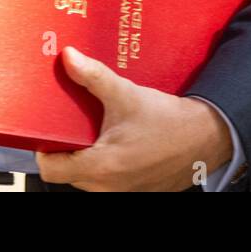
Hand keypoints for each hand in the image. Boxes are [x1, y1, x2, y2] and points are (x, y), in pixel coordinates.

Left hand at [34, 47, 232, 190]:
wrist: (205, 136)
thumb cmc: (167, 121)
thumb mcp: (126, 94)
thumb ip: (93, 76)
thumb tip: (69, 58)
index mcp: (100, 167)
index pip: (50, 170)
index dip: (45, 149)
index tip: (50, 131)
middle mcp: (108, 188)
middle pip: (68, 174)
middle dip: (69, 149)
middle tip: (76, 125)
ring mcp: (124, 194)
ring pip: (88, 179)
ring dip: (89, 158)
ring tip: (99, 132)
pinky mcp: (137, 193)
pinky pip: (109, 184)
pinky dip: (108, 166)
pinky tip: (119, 144)